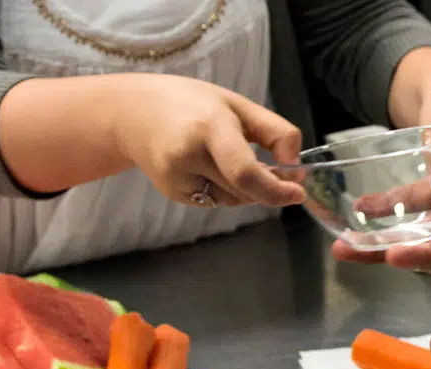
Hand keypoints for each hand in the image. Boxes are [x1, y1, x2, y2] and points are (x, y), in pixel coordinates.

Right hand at [106, 74, 305, 207]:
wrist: (133, 113)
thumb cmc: (191, 103)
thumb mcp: (237, 104)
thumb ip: (275, 132)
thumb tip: (296, 167)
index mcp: (209, 126)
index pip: (244, 171)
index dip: (275, 189)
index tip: (297, 192)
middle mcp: (188, 156)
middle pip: (244, 189)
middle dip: (267, 186)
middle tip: (275, 167)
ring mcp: (177, 179)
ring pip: (232, 200)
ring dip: (246, 188)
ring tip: (230, 157)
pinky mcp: (172, 193)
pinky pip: (214, 201)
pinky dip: (224, 189)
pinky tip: (208, 166)